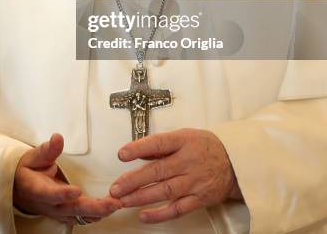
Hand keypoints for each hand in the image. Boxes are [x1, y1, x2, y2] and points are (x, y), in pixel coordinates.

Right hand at [13, 133, 120, 225]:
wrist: (19, 189)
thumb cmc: (28, 171)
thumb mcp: (34, 157)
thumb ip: (47, 150)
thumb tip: (57, 138)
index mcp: (38, 189)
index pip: (50, 194)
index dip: (63, 194)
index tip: (77, 191)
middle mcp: (49, 205)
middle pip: (71, 209)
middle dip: (93, 207)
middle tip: (112, 203)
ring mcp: (58, 212)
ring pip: (79, 216)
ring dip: (98, 212)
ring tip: (116, 205)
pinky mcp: (65, 214)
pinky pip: (81, 218)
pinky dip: (96, 215)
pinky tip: (109, 210)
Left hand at [109, 128, 241, 223]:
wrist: (235, 163)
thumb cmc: (205, 147)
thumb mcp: (184, 136)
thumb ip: (161, 145)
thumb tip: (137, 151)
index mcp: (184, 141)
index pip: (159, 143)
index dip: (139, 148)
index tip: (122, 154)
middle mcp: (188, 161)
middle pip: (157, 171)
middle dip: (133, 180)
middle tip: (116, 188)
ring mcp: (194, 182)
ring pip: (164, 191)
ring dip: (141, 197)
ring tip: (122, 201)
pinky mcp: (199, 199)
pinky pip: (177, 209)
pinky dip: (160, 214)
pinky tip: (144, 215)